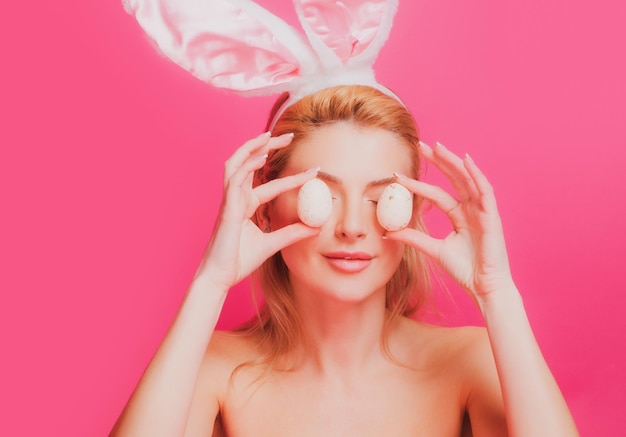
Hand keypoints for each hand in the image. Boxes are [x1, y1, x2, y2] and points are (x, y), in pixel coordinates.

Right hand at [194, 132, 318, 291]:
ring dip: (253, 147)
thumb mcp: (272, 244)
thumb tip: (317, 227)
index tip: (314, 170)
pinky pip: (236, 179)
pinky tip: (262, 156)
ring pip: (237, 164)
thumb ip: (292, 233)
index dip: (291, 176)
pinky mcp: (227, 208)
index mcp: (245, 206)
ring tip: (271, 136)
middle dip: (266, 147)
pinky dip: (248, 165)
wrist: (220, 277)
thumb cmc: (239, 261)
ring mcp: (230, 201)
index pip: (270, 185)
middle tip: (289, 136)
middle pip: (249, 164)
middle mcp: (236, 199)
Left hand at [386, 141, 513, 301]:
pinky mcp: (492, 216)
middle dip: (437, 161)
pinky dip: (476, 174)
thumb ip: (413, 238)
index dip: (418, 183)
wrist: (484, 287)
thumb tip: (388, 232)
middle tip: (420, 145)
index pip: (436, 194)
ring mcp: (482, 211)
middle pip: (453, 179)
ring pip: (467, 179)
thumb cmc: (465, 269)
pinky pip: (485, 191)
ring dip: (453, 162)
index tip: (398, 175)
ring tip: (437, 147)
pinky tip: (466, 160)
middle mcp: (471, 209)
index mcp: (459, 215)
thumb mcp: (433, 250)